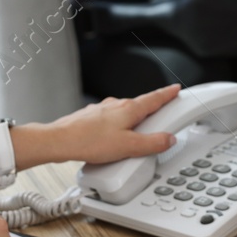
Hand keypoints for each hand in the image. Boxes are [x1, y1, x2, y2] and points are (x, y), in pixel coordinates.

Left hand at [44, 83, 182, 164]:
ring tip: (136, 137)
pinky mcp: (91, 118)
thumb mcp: (129, 147)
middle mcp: (116, 105)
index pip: (154, 98)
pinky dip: (117, 127)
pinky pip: (111, 121)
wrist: (59, 141)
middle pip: (140, 105)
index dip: (168, 94)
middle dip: (152, 110)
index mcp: (129, 109)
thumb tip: (168, 139)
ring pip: (124, 113)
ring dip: (133, 121)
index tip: (176, 89)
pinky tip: (113, 140)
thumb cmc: (90, 141)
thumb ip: (152, 143)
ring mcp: (102, 110)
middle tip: (162, 116)